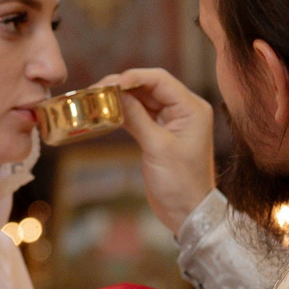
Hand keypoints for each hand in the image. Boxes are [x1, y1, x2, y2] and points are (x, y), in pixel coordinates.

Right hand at [100, 69, 213, 233]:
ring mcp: (172, 121)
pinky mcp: (160, 133)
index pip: (160, 80)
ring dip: (121, 98)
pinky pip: (140, 114)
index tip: (110, 82)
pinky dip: (124, 112)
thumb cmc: (180, 182)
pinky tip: (107, 110)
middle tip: (96, 89)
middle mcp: (184, 109)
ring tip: (96, 97)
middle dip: (123, 86)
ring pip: (143, 99)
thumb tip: (116, 93)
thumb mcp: (157, 147)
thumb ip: (137, 117)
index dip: (134, 77)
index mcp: (192, 108)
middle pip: (150, 87)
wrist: (187, 212)